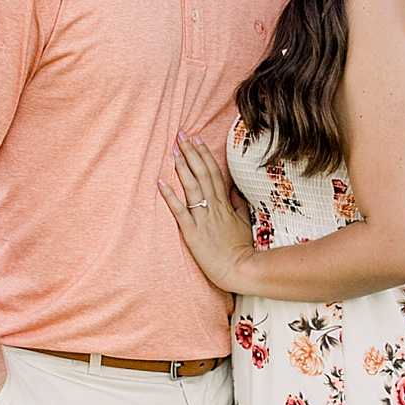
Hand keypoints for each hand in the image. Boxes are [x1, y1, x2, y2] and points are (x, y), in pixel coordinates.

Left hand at [158, 134, 253, 298]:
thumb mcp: (243, 223)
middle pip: (202, 174)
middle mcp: (213, 207)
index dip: (204, 155)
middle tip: (181, 135)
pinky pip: (180, 211)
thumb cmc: (241, 249)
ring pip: (192, 187)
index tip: (197, 139)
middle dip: (191, 153)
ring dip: (182, 167)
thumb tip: (234, 190)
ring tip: (174, 149)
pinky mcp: (193, 232)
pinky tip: (161, 182)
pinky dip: (170, 196)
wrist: (242, 270)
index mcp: (224, 204)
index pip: (214, 173)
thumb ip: (237, 205)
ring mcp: (203, 218)